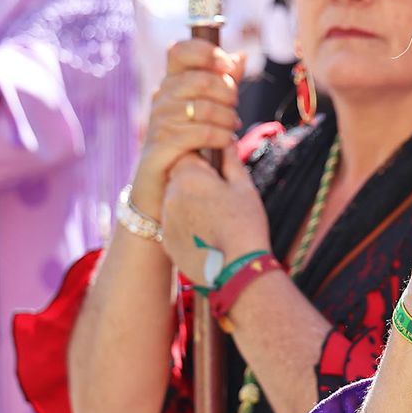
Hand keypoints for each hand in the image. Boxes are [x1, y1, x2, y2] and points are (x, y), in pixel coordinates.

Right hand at [129, 40, 243, 213]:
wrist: (162, 187)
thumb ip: (222, 83)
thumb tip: (240, 55)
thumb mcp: (206, 110)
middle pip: (200, 79)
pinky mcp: (162, 146)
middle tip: (235, 106)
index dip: (205, 52)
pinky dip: (220, 137)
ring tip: (232, 127)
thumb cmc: (188, 145)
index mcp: (170, 84)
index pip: (179, 50)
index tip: (227, 65)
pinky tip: (226, 142)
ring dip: (227, 117)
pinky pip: (200, 133)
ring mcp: (159, 122)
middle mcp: (161, 99)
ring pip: (203, 108)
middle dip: (227, 92)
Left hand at [160, 148, 271, 284]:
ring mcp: (166, 220)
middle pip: (179, 178)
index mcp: (188, 175)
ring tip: (215, 220)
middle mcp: (170, 195)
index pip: (187, 154)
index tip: (217, 172)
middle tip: (219, 198)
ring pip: (175, 202)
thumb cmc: (244, 224)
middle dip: (195, 182)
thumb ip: (231, 161)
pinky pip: (174, 224)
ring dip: (190, 204)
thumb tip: (227, 142)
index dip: (203, 160)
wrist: (236, 270)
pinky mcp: (167, 240)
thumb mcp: (243, 187)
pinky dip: (187, 226)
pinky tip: (207, 236)